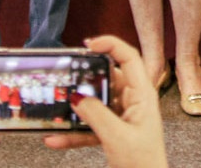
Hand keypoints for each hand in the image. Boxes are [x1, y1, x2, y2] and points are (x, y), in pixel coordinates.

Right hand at [44, 35, 168, 167]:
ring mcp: (122, 116)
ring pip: (95, 103)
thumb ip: (95, 115)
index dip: (110, 45)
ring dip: (75, 109)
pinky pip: (90, 125)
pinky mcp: (113, 131)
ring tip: (56, 107)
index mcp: (142, 95)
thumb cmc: (144, 163)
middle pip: (107, 78)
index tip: (88, 44)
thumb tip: (77, 96)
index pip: (129, 58)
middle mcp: (133, 101)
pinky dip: (73, 132)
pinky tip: (55, 139)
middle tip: (65, 75)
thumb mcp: (117, 137)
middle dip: (85, 78)